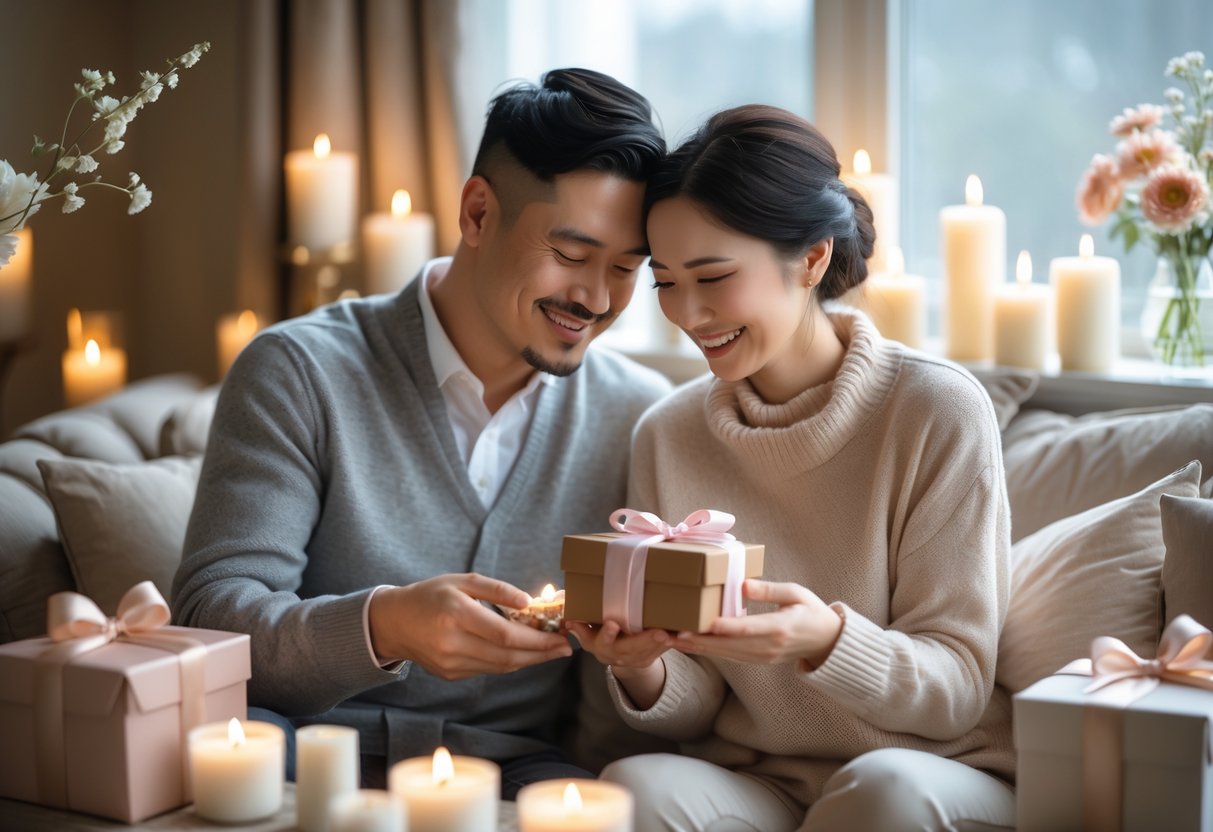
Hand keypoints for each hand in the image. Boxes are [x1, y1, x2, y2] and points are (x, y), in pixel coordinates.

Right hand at [368, 573, 571, 679]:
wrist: (394, 623)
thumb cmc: (430, 595)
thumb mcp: (462, 581)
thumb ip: (496, 590)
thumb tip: (528, 603)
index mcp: (456, 615)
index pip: (505, 634)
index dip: (537, 639)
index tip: (561, 636)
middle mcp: (453, 643)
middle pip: (507, 655)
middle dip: (541, 653)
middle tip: (565, 648)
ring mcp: (451, 663)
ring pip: (500, 666)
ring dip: (529, 660)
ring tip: (552, 650)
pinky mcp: (451, 674)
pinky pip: (488, 669)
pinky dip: (510, 661)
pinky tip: (524, 653)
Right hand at [565, 619, 670, 709]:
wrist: (617, 658)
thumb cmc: (600, 634)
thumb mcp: (587, 632)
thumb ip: (580, 625)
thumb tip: (568, 618)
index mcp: (599, 646)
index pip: (601, 641)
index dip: (606, 633)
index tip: (611, 623)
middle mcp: (616, 655)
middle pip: (630, 648)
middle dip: (644, 640)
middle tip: (659, 632)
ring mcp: (634, 659)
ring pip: (648, 652)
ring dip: (660, 643)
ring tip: (671, 634)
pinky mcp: (648, 659)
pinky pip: (660, 653)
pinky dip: (671, 645)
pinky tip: (681, 636)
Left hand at [671, 579, 842, 667]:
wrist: (827, 641)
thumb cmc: (812, 611)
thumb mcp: (796, 593)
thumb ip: (769, 590)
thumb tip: (742, 585)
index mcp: (780, 628)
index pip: (749, 628)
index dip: (726, 627)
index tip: (705, 623)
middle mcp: (770, 647)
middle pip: (730, 646)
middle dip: (699, 641)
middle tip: (672, 635)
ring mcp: (764, 657)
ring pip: (726, 654)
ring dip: (699, 648)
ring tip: (673, 641)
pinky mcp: (759, 660)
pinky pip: (731, 657)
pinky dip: (710, 651)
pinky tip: (691, 645)